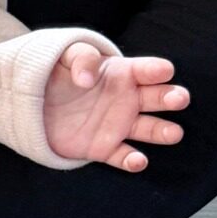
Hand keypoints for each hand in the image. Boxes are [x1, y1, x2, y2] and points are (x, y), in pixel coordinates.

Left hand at [44, 43, 189, 170]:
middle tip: (179, 98)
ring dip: (162, 131)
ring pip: (149, 129)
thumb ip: (80, 59)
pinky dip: (132, 161)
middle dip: (171, 97)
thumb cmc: (58, 75)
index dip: (155, 69)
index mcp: (122, 74)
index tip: (164, 70)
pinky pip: (122, 157)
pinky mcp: (104, 148)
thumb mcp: (65, 56)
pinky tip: (137, 161)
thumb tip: (85, 78)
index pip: (145, 70)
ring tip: (173, 133)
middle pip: (157, 98)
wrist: (37, 104)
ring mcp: (118, 125)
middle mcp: (127, 99)